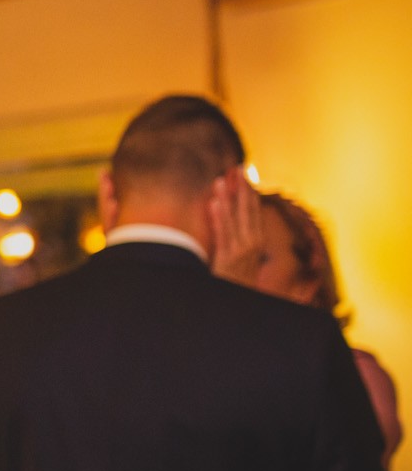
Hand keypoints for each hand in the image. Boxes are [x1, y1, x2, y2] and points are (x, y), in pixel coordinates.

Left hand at [208, 167, 264, 285]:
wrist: (236, 303)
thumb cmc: (236, 280)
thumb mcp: (240, 257)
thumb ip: (237, 239)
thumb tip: (230, 218)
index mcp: (256, 240)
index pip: (253, 210)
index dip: (249, 191)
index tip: (244, 173)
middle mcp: (252, 243)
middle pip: (247, 210)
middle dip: (241, 187)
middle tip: (237, 166)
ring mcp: (241, 250)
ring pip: (234, 218)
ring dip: (227, 197)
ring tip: (221, 179)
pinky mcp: (228, 258)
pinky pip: (223, 233)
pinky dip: (219, 217)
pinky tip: (215, 202)